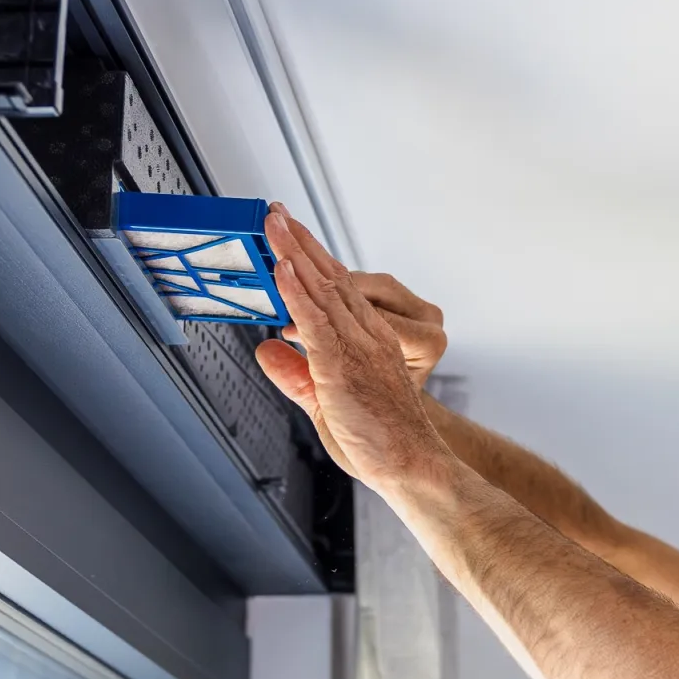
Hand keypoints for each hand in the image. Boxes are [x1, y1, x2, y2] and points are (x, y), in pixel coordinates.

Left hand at [254, 206, 447, 489]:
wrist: (411, 465)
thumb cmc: (380, 441)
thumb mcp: (325, 404)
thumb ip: (296, 375)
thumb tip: (267, 350)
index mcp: (366, 342)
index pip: (336, 291)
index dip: (311, 260)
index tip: (290, 235)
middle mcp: (366, 336)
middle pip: (329, 278)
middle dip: (300, 243)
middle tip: (276, 212)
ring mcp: (357, 347)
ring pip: (322, 290)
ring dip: (294, 253)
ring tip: (273, 223)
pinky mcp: (343, 365)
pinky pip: (317, 320)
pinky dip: (297, 291)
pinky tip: (282, 267)